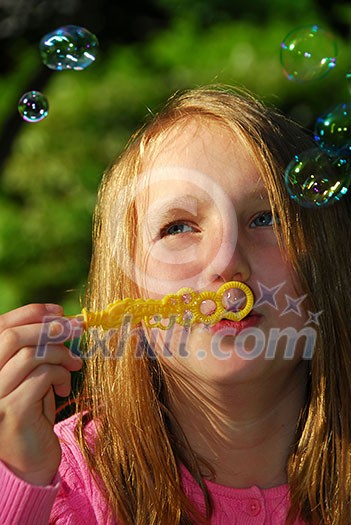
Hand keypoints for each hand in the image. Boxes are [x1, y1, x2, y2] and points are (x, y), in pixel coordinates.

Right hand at [0, 303, 82, 485]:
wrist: (32, 460)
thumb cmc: (34, 412)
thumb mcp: (32, 374)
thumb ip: (36, 349)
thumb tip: (62, 319)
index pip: (1, 326)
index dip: (31, 313)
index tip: (59, 312)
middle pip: (12, 337)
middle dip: (49, 328)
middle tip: (77, 330)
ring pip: (30, 355)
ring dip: (60, 354)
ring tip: (74, 364)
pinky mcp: (11, 411)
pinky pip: (42, 377)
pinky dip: (61, 375)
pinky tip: (65, 388)